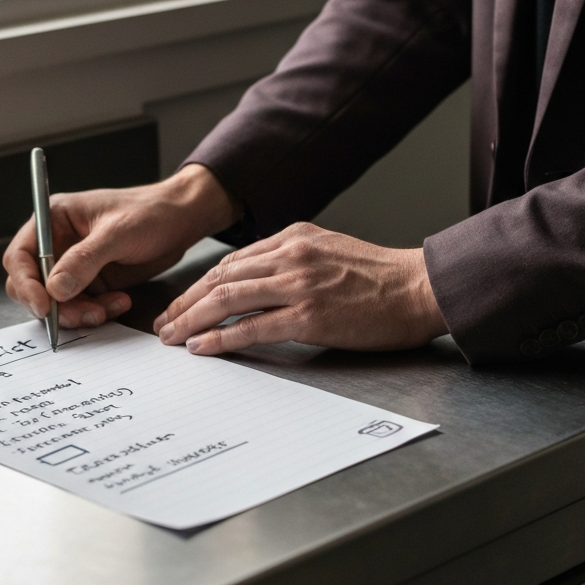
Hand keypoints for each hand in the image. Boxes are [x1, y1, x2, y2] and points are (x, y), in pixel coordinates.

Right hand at [3, 164, 240, 328]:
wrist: (182, 221)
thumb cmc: (151, 213)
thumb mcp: (117, 233)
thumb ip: (84, 260)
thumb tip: (55, 289)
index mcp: (53, 220)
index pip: (20, 256)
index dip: (26, 283)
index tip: (44, 306)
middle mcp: (58, 244)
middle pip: (34, 285)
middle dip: (55, 305)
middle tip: (84, 315)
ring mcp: (75, 265)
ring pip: (58, 302)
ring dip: (79, 312)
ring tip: (108, 310)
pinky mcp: (93, 282)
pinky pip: (83, 306)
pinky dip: (98, 311)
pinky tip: (121, 303)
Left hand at [153, 222, 447, 354]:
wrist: (419, 288)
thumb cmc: (382, 276)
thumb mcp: (332, 249)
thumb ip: (296, 258)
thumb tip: (262, 278)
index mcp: (295, 237)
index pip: (233, 261)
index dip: (202, 284)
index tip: (184, 302)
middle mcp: (291, 255)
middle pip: (221, 278)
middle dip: (186, 302)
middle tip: (165, 323)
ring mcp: (298, 285)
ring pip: (227, 299)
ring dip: (192, 320)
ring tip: (172, 337)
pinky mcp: (308, 316)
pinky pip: (251, 326)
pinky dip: (221, 338)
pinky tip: (201, 347)